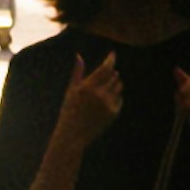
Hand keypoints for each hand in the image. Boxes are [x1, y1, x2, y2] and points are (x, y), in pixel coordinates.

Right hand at [43, 47, 129, 163]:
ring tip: (105, 90)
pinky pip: (119, 99)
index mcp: (87, 86)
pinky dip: (115, 97)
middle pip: (114, 76)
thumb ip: (77, 72)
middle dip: (112, 73)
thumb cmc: (70, 110)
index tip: (113, 54)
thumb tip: (79, 56)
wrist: (74, 135)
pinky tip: (105, 102)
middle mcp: (99, 94)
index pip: (104, 68)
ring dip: (115, 83)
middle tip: (106, 77)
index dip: (110, 59)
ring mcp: (107, 104)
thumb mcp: (71, 90)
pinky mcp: (113, 113)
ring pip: (118, 86)